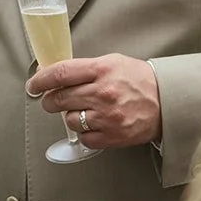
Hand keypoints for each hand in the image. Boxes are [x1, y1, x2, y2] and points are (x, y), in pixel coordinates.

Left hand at [26, 55, 161, 149]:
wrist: (166, 102)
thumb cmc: (137, 79)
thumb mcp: (112, 62)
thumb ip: (84, 68)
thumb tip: (55, 74)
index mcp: (101, 70)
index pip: (60, 73)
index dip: (41, 79)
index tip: (33, 84)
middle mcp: (102, 93)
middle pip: (60, 98)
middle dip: (50, 99)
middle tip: (50, 99)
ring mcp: (107, 117)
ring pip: (70, 119)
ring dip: (70, 115)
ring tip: (82, 110)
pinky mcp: (113, 136)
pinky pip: (84, 138)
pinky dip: (84, 132)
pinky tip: (93, 123)